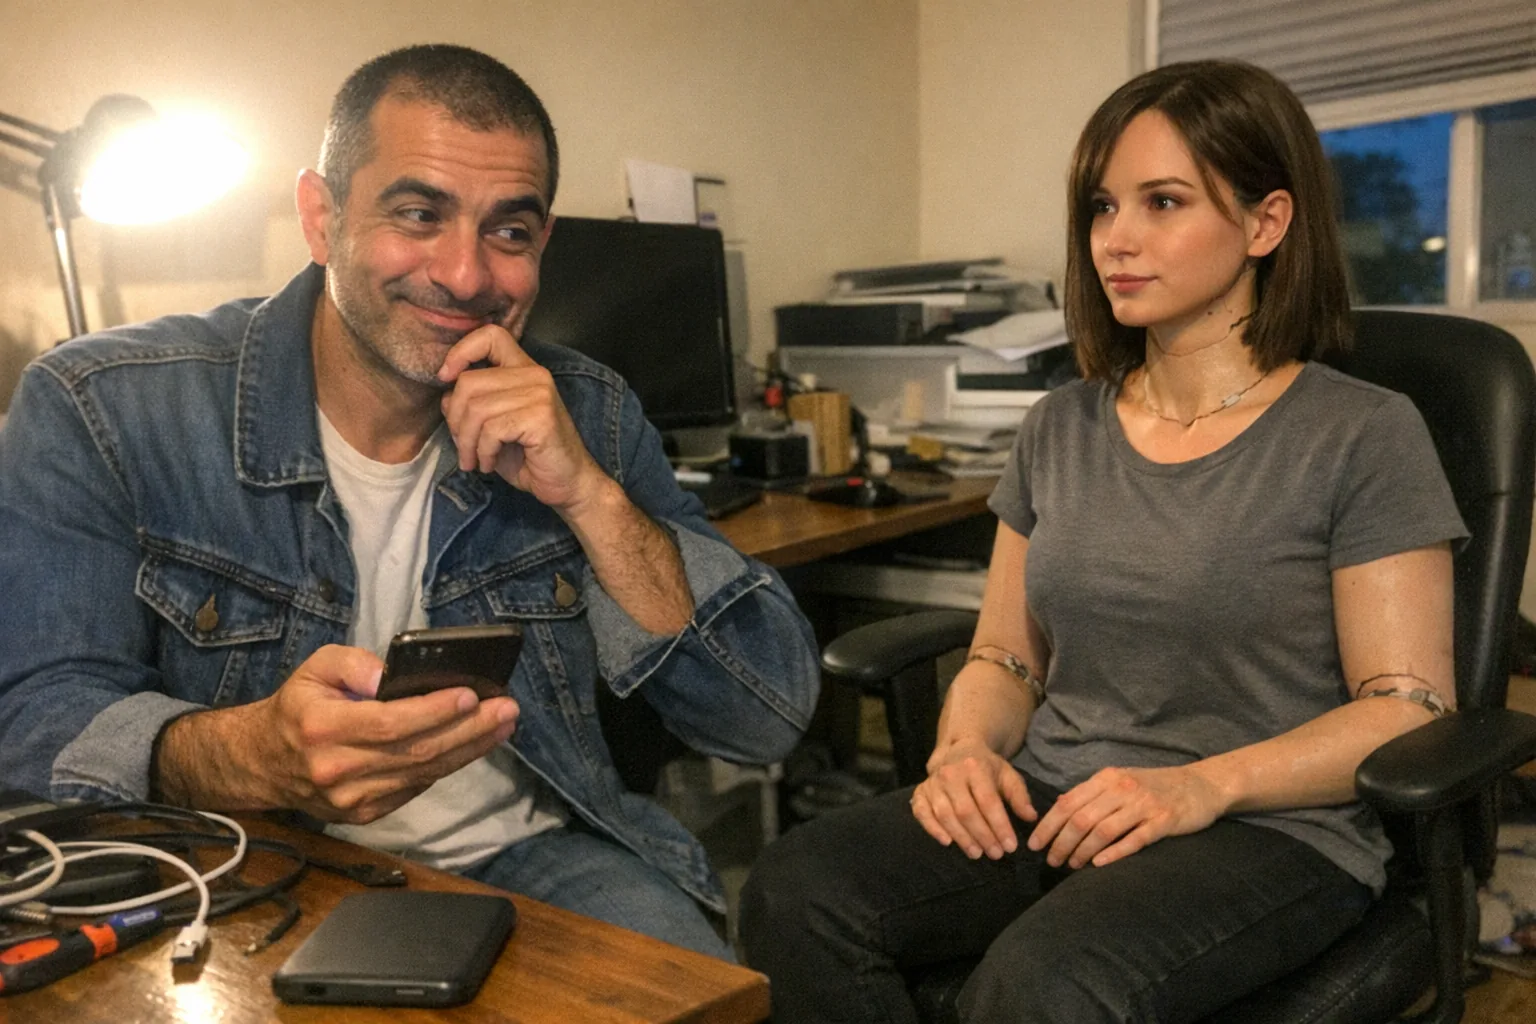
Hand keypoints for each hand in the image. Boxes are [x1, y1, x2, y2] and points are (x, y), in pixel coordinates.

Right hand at [162, 644, 519, 823]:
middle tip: (507, 710)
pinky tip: (472, 745)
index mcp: (322, 729)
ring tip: (502, 726)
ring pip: (423, 774)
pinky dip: (446, 766)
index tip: (472, 694)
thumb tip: (389, 676)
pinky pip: (415, 788)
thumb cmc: (299, 706)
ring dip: (469, 750)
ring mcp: (350, 799)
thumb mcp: (315, 667)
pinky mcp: (363, 814)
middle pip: (416, 752)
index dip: (435, 710)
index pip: (390, 722)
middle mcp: (336, 769)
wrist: (262, 762)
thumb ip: (352, 663)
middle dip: (470, 730)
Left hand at [437, 324, 608, 512]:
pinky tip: (489, 464)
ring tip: (474, 461)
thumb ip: (471, 407)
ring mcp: (540, 393)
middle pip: (470, 381)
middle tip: (463, 448)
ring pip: (477, 409)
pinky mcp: (541, 416)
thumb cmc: (529, 457)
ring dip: (467, 442)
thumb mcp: (491, 429)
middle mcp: (534, 375)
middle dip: (456, 420)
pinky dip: (483, 452)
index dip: (461, 351)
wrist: (567, 484)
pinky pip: (492, 429)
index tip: (446, 378)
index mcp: (523, 369)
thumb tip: (447, 397)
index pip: (491, 335)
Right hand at [910, 739, 1036, 859]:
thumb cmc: (986, 768)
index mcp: (975, 767)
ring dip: (962, 838)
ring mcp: (932, 783)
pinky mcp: (920, 792)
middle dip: (982, 836)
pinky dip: (932, 829)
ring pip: (945, 815)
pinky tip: (947, 843)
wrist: (958, 751)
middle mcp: (950, 774)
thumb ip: (1019, 796)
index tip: (1010, 846)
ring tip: (977, 854)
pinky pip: (922, 813)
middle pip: (966, 811)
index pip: (988, 801)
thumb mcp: (1007, 775)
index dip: (999, 825)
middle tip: (996, 854)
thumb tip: (1030, 817)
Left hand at [1026, 764, 1228, 868]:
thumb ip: (1092, 793)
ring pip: (1103, 830)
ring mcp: (1144, 804)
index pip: (1069, 802)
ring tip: (1071, 866)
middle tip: (1051, 862)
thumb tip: (1059, 805)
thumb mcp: (1120, 781)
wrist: (1201, 784)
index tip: (1035, 845)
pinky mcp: (1164, 821)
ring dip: (1082, 851)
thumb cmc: (1155, 786)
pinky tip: (1098, 864)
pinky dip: (1114, 853)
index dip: (1048, 825)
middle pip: (1082, 818)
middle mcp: (1122, 788)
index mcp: (1107, 778)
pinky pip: (1135, 839)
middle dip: (1061, 842)